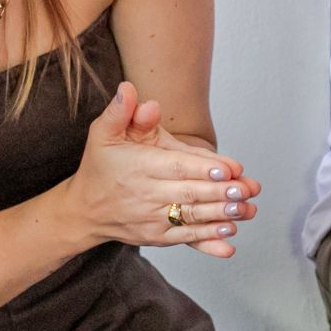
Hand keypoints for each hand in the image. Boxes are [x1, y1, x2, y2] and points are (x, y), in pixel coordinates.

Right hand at [65, 82, 262, 257]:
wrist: (84, 210)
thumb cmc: (100, 166)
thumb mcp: (103, 133)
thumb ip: (121, 112)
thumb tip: (130, 90)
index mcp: (138, 167)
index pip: (175, 167)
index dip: (203, 168)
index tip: (230, 169)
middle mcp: (146, 195)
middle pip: (189, 194)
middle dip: (220, 192)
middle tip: (246, 189)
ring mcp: (152, 220)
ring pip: (191, 218)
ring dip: (221, 216)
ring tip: (246, 210)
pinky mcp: (157, 237)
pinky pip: (186, 238)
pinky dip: (209, 240)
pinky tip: (230, 238)